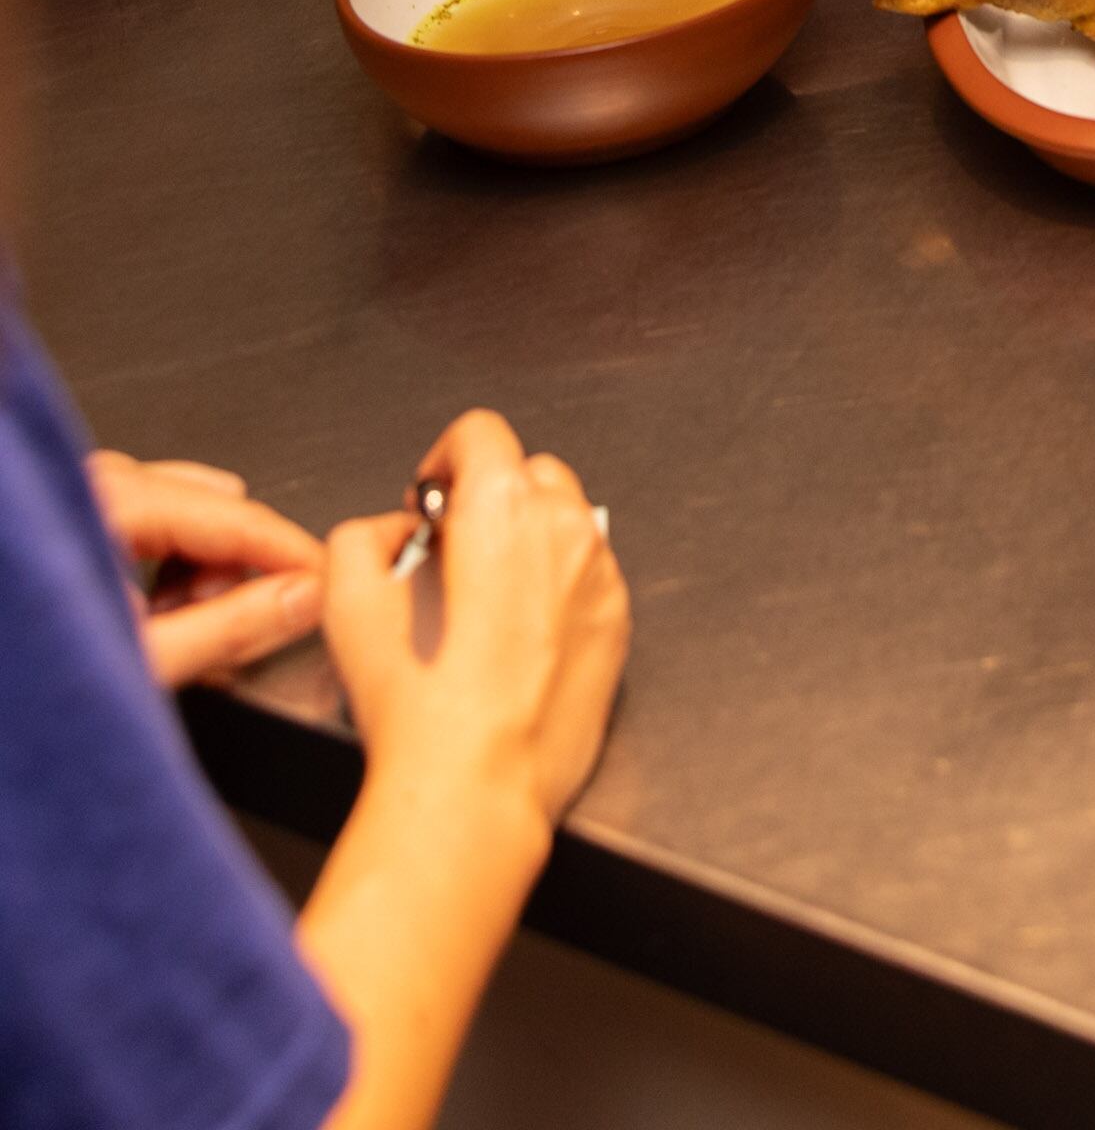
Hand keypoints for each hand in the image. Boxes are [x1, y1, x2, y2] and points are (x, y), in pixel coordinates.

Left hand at [89, 452, 324, 688]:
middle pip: (218, 510)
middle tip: (221, 627)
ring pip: (194, 512)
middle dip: (232, 571)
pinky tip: (155, 608)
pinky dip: (174, 564)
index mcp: (112, 501)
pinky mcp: (90, 508)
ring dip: (203, 570)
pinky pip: (163, 518)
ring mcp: (92, 490)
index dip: (294, 553)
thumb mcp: (141, 661)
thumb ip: (229, 629)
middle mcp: (102, 481)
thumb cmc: (30, 675)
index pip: (236, 515)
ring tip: (174, 625)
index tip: (330, 583)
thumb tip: (302, 597)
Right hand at [321, 411, 627, 840]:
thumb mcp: (346, 602)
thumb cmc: (418, 708)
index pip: (481, 432)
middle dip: (490, 499)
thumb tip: (389, 532)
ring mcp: (599, 576)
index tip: (430, 499)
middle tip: (452, 553)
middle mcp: (562, 529)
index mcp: (501, 508)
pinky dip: (557, 587)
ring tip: (483, 601)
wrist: (475, 791)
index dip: (444, 459)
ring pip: (565, 522)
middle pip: (529, 471)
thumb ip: (359, 538)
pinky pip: (588, 576)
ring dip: (527, 540)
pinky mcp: (617, 623)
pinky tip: (517, 637)